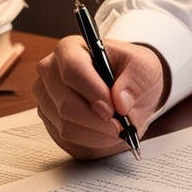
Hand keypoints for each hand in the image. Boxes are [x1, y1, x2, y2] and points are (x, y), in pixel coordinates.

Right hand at [34, 35, 165, 159]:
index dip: (93, 92)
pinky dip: (93, 142)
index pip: (72, 69)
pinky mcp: (51, 124)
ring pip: (67, 127)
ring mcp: (47, 100)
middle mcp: (50, 73)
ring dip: (98, 133)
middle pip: (66, 104)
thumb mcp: (145, 67)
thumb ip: (136, 80)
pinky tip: (107, 132)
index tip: (113, 109)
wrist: (127, 91)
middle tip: (121, 125)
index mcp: (70, 49)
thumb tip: (120, 101)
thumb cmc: (132, 72)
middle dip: (98, 120)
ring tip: (119, 127)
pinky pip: (68, 141)